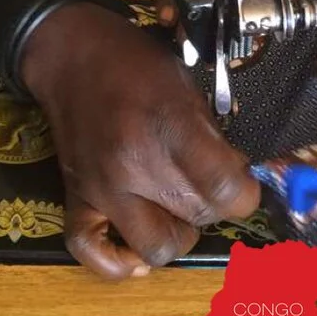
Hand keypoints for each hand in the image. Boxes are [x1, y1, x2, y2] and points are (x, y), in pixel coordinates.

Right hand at [19, 2, 260, 279]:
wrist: (72, 55)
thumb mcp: (184, 82)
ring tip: (174, 206)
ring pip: (157, 247)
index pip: (225, 190)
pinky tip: (135, 249)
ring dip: (175, 232)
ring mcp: (101, 187)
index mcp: (168, 126)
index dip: (244, 192)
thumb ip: (210, 134)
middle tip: (205, 180)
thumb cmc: (134, 62)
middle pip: (197, 217)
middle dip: (213, 204)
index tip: (242, 181)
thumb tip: (236, 176)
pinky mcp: (75, 197)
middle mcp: (134, 164)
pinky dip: (117, 261)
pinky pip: (93, 251)